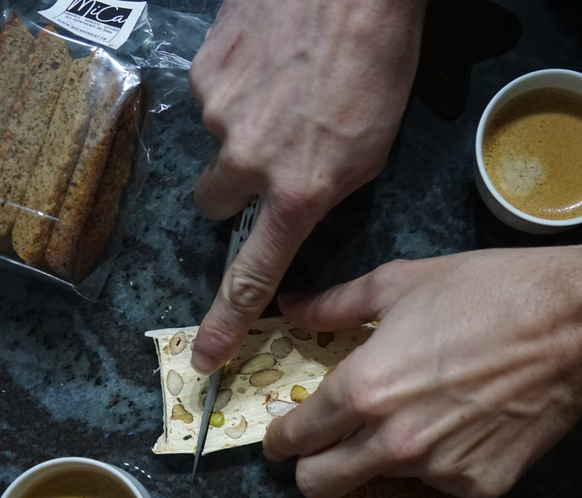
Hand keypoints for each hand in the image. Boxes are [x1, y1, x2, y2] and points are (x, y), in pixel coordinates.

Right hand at [188, 0, 426, 373]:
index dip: (226, 321)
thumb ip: (326, 189)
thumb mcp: (373, 148)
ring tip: (285, 83)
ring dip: (244, 125)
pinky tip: (270, 57)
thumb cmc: (379, 64)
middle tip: (269, 152)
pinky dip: (237, 84)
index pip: (252, 274)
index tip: (205, 355)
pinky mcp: (203, 70)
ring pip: (218, 141)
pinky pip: (213, 94)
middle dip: (235, 186)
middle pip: (213, 203)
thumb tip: (295, 201)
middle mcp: (246, 161)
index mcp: (298, 191)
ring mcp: (218, 114)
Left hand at [262, 243, 581, 497]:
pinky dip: (440, 459)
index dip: (280, 437)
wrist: (575, 325)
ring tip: (423, 410)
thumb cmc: (486, 292)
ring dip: (384, 455)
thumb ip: (336, 305)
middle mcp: (392, 443)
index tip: (284, 433)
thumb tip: (292, 309)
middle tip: (330, 440)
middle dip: (313, 466)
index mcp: (362, 391)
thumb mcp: (401, 282)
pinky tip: (466, 420)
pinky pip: (439, 482)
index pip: (295, 438)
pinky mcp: (479, 486)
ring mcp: (438, 472)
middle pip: (319, 486)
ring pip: (382, 480)